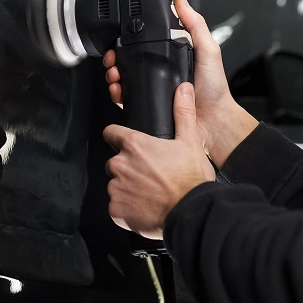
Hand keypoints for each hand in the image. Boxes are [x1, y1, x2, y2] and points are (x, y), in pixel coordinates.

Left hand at [103, 82, 215, 238]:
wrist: (191, 213)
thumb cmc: (190, 180)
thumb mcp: (190, 142)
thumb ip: (182, 113)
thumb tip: (183, 89)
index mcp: (134, 145)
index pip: (111, 133)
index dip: (118, 137)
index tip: (127, 145)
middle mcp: (120, 164)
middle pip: (115, 161)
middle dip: (128, 167)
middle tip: (150, 175)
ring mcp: (116, 188)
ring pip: (116, 185)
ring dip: (128, 188)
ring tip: (150, 194)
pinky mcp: (116, 210)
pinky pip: (117, 207)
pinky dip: (127, 209)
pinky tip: (146, 208)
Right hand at [104, 0, 256, 165]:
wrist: (213, 123)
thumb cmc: (214, 90)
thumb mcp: (208, 50)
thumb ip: (196, 25)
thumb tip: (181, 1)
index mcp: (171, 58)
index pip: (144, 45)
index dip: (129, 41)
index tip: (120, 38)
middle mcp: (159, 73)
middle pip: (128, 62)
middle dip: (115, 59)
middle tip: (113, 58)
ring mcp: (151, 90)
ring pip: (122, 80)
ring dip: (113, 75)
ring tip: (114, 74)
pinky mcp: (147, 107)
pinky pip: (125, 100)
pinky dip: (116, 94)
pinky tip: (117, 90)